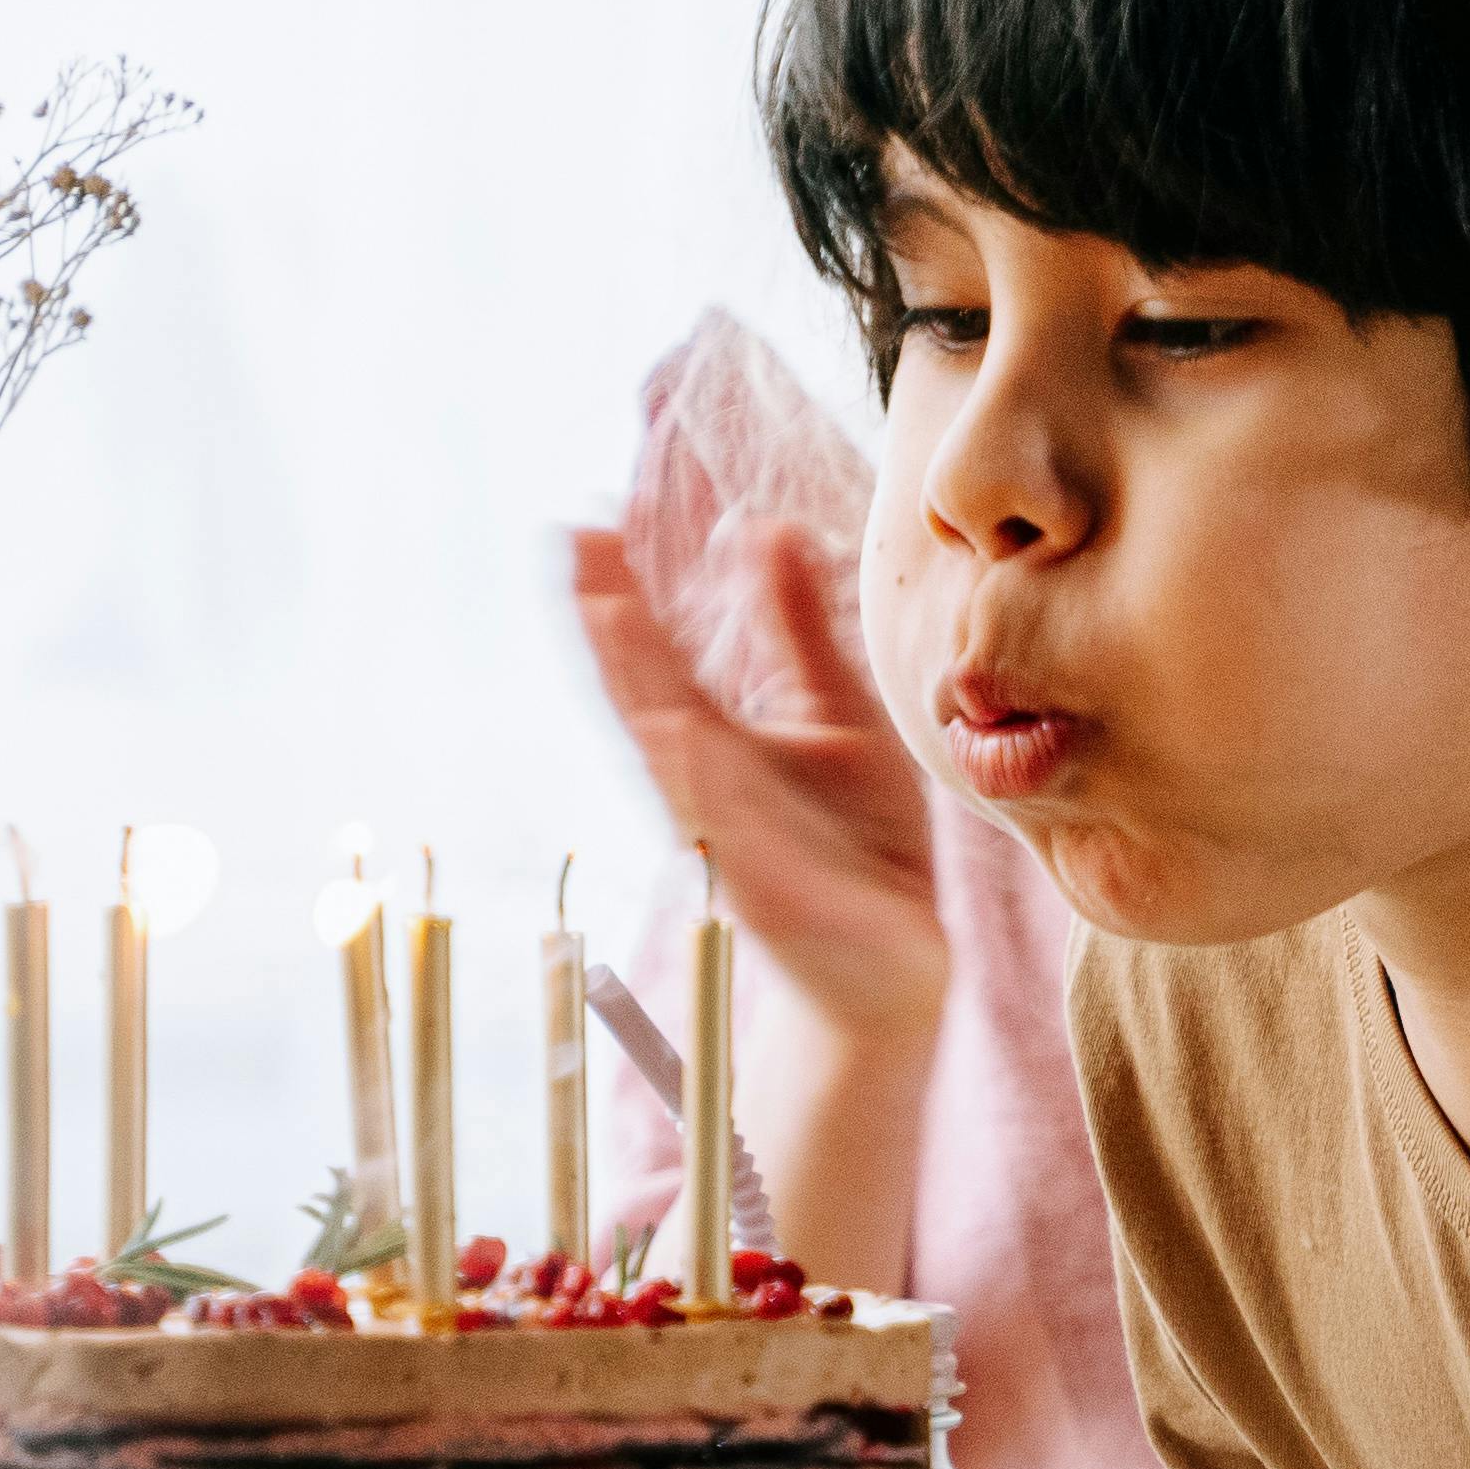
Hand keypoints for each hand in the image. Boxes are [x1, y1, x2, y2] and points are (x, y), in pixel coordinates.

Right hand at [571, 519, 948, 1041]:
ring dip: (632, 684)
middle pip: (639, 687)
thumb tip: (765, 525)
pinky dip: (694, 778)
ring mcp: (722, 832)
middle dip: (604, 616)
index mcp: (714, 738)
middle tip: (572, 539)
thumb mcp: (835, 711)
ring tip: (602, 613)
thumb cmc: (858, 836)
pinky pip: (720, 824)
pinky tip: (674, 727)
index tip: (587, 515)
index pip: (654, 650)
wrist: (897, 953)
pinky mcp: (759, 883)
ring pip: (664, 750)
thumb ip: (797, 627)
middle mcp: (702, 781)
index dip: (618, 586)